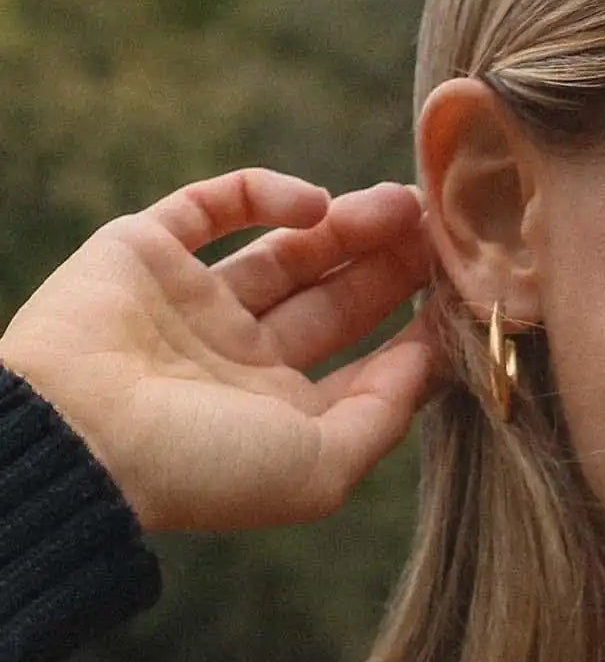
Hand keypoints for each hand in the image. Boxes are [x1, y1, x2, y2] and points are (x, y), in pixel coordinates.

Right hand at [0, 168, 439, 531]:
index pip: (368, 364)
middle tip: (446, 232)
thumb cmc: (204, 468)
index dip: (422, 329)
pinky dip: (264, 193)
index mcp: (282, 415)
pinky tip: (315, 202)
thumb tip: (435, 359)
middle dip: (394, 266)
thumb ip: (385, 414)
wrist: (76, 436)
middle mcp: (240, 359)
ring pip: (287, 251)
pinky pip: (211, 206)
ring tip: (405, 204)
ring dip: (348, 225)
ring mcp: (192, 303)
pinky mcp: (143, 251)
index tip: (471, 295)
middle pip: (337, 300)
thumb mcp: (322, 465)